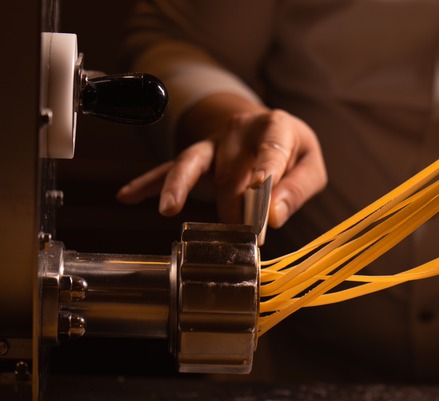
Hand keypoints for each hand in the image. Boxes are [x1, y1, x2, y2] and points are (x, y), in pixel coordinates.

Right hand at [116, 107, 326, 227]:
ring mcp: (214, 141)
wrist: (266, 129)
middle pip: (231, 171)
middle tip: (243, 236)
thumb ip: (298, 188)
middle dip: (234, 206)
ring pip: (194, 165)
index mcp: (276, 126)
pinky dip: (149, 182)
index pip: (271, 149)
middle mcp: (240, 129)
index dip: (265, 170)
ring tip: (168, 209)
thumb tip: (275, 216)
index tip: (260, 192)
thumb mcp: (310, 165)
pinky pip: (171, 168)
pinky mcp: (197, 155)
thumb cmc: (293, 152)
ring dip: (182, 189)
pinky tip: (127, 195)